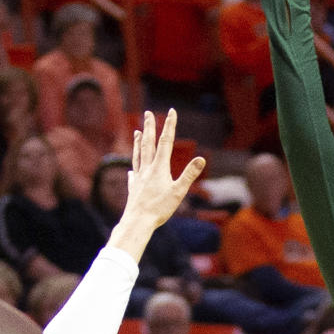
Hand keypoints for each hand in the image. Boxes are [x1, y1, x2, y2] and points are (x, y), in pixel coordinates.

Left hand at [107, 110, 204, 261]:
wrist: (137, 222)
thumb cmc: (159, 208)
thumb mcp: (178, 192)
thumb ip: (189, 174)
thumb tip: (201, 159)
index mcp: (159, 168)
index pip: (166, 142)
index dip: (169, 126)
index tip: (171, 111)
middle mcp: (147, 169)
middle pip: (148, 144)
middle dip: (150, 127)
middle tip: (148, 113)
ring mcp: (139, 178)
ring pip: (138, 155)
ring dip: (139, 143)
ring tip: (137, 132)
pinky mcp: (134, 189)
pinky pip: (133, 175)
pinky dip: (134, 168)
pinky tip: (132, 170)